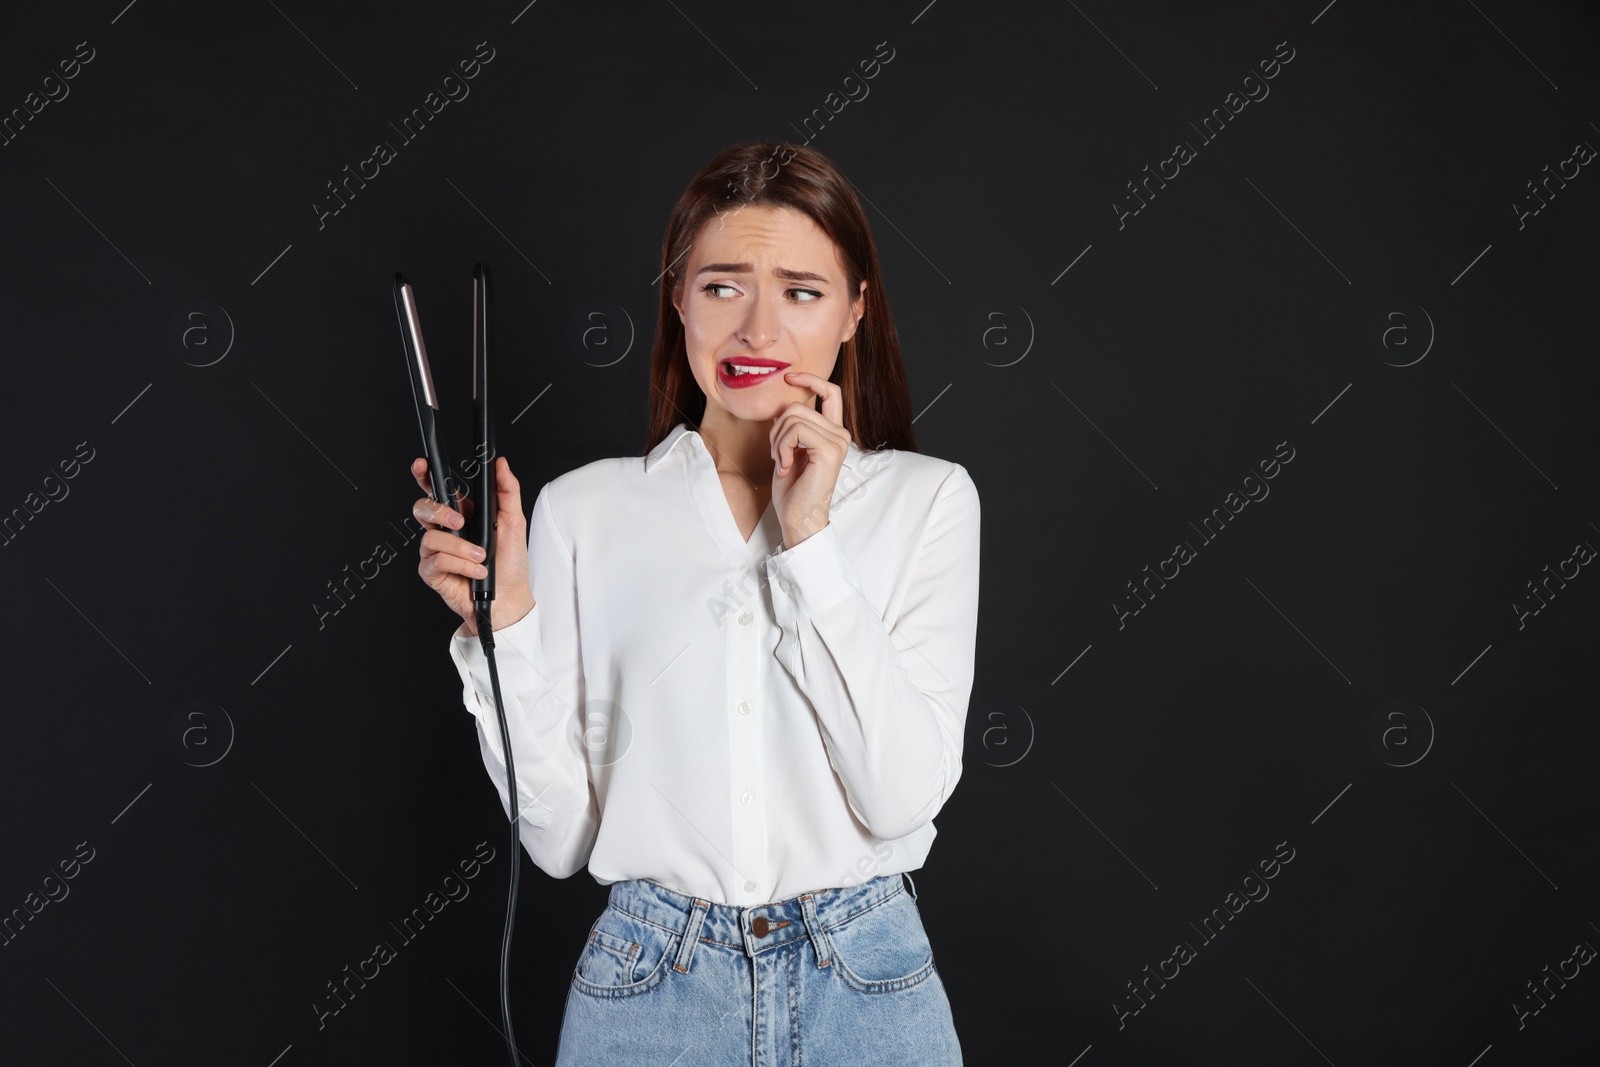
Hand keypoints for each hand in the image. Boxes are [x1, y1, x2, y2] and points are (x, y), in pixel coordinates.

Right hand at [411, 455, 534, 636]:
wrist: (510, 598)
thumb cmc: (511, 564)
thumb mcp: (514, 523)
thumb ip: (507, 492)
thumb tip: (501, 465)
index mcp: (462, 514)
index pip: (437, 490)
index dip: (424, 476)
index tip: (422, 465)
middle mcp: (445, 531)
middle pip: (422, 508)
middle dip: (439, 511)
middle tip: (460, 521)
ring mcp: (436, 552)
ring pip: (431, 537)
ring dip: (460, 548)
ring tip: (482, 557)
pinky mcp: (432, 572)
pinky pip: (436, 561)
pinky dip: (460, 565)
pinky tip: (476, 571)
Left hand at [769, 371, 851, 549]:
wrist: (798, 519)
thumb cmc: (793, 490)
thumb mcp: (789, 449)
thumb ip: (792, 426)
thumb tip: (784, 405)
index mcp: (833, 432)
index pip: (830, 392)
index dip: (810, 379)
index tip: (789, 378)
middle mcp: (841, 434)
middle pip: (798, 406)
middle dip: (776, 429)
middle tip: (778, 455)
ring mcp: (838, 441)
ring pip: (793, 416)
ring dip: (777, 440)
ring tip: (783, 463)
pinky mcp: (829, 450)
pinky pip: (795, 430)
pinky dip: (781, 447)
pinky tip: (787, 467)